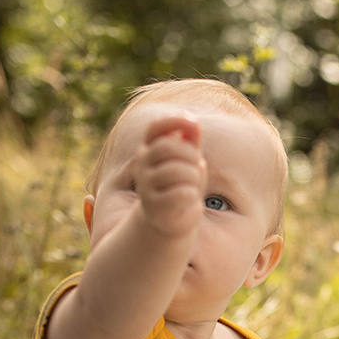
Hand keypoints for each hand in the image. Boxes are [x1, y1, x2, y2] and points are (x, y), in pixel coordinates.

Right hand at [128, 113, 205, 240]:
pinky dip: (192, 194)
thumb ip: (190, 141)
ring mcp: (145, 186)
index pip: (155, 128)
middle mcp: (142, 165)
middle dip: (190, 154)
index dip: (174, 120)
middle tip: (197, 165)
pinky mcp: (153, 206)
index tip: (194, 123)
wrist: (172, 218)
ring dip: (193, 176)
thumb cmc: (182, 183)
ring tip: (194, 184)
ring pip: (175, 171)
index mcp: (148, 149)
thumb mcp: (188, 160)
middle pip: (166, 147)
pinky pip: (180, 193)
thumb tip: (194, 122)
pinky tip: (190, 198)